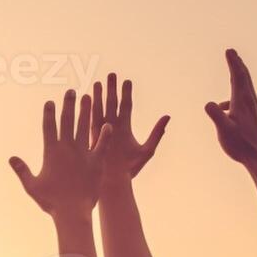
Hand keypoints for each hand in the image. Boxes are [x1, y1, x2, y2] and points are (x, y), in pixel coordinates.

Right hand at [11, 89, 98, 217]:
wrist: (72, 212)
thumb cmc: (51, 202)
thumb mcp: (32, 186)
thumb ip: (22, 170)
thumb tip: (11, 158)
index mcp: (51, 152)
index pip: (49, 127)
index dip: (49, 113)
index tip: (50, 101)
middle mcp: (67, 149)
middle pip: (67, 121)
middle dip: (68, 105)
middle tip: (71, 91)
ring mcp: (82, 153)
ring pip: (84, 127)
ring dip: (86, 111)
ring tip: (88, 97)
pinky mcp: (95, 161)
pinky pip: (100, 144)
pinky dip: (104, 134)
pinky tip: (107, 123)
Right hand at [90, 73, 170, 189]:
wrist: (115, 182)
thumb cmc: (130, 170)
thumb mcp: (148, 150)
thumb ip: (157, 133)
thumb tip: (167, 116)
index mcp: (124, 128)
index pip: (126, 106)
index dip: (127, 94)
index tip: (127, 81)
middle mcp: (113, 127)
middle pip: (113, 104)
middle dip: (112, 89)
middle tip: (112, 75)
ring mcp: (103, 131)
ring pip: (101, 110)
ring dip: (100, 96)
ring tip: (100, 82)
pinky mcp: (94, 138)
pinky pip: (92, 120)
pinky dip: (90, 110)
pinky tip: (88, 98)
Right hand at [205, 49, 256, 174]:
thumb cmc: (242, 146)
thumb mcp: (224, 131)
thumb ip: (216, 116)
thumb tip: (208, 104)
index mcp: (242, 102)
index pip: (238, 77)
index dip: (233, 63)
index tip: (229, 51)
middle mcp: (251, 103)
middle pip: (245, 78)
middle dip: (238, 64)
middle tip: (233, 53)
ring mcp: (254, 110)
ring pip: (246, 88)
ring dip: (239, 78)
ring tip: (233, 72)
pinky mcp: (255, 118)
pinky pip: (244, 101)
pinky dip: (235, 96)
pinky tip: (225, 107)